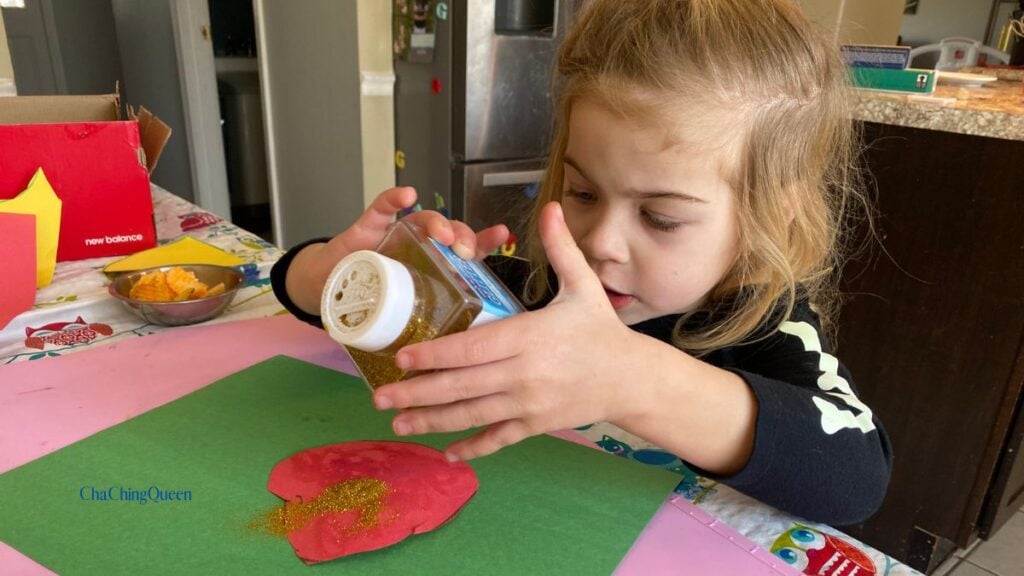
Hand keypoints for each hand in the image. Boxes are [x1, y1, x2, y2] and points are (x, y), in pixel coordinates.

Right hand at [286, 187, 508, 313]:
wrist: (328, 293)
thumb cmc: (372, 304)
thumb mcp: (405, 318)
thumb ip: (427, 331)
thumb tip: (453, 365)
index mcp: (436, 267)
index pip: (467, 251)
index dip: (485, 241)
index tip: (501, 235)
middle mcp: (421, 248)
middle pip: (450, 234)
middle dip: (462, 237)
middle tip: (465, 251)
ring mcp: (396, 235)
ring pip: (424, 220)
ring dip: (437, 222)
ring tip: (442, 233)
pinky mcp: (369, 227)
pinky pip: (382, 208)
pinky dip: (393, 199)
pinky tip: (407, 195)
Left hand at [373, 201, 643, 460]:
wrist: (632, 379)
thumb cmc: (602, 331)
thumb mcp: (583, 286)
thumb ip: (561, 248)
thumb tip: (553, 207)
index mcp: (528, 337)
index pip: (471, 348)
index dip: (434, 355)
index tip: (401, 358)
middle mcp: (524, 375)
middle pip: (461, 386)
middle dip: (416, 392)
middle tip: (379, 395)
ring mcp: (528, 404)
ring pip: (471, 415)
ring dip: (431, 421)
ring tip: (397, 421)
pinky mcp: (536, 425)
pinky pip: (498, 439)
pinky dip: (472, 447)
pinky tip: (447, 452)